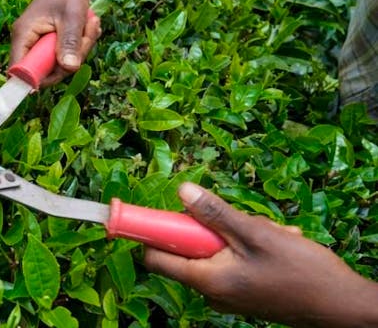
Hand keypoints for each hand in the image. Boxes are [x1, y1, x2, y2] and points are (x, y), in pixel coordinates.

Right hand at [9, 0, 100, 86]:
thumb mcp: (73, 15)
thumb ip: (70, 42)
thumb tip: (69, 68)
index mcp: (23, 34)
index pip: (19, 68)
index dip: (34, 79)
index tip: (61, 74)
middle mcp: (27, 41)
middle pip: (46, 70)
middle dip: (71, 58)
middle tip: (87, 37)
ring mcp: (39, 43)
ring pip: (61, 64)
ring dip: (81, 49)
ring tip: (89, 25)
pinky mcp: (51, 44)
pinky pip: (67, 56)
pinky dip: (82, 45)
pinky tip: (88, 27)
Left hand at [144, 183, 377, 327]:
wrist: (343, 306)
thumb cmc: (302, 272)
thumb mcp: (256, 234)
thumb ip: (215, 213)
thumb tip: (182, 191)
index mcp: (207, 281)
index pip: (155, 257)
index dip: (153, 231)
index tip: (161, 209)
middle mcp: (212, 292)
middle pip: (189, 248)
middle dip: (212, 227)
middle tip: (244, 223)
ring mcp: (228, 293)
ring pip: (216, 249)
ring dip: (239, 234)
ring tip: (271, 234)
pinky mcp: (244, 291)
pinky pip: (233, 260)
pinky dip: (251, 246)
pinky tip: (278, 244)